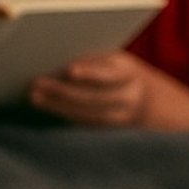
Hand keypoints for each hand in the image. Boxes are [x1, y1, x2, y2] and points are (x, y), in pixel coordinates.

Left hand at [30, 51, 167, 126]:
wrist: (154, 102)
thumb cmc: (124, 72)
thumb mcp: (118, 61)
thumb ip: (95, 61)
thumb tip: (57, 57)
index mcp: (130, 72)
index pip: (110, 74)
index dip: (91, 72)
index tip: (69, 69)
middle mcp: (128, 97)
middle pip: (93, 97)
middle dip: (62, 91)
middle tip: (35, 83)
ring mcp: (121, 117)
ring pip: (87, 114)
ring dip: (57, 106)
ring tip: (34, 97)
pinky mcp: (110, 130)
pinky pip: (86, 123)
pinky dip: (65, 114)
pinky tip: (46, 106)